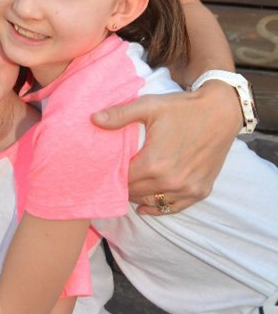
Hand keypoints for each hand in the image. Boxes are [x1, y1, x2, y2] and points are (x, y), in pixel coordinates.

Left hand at [93, 84, 240, 213]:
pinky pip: (174, 207)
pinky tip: (146, 206)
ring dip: (139, 196)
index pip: (123, 179)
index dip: (111, 175)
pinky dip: (159, 207)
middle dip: (123, 186)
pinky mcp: (200, 191)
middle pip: (136, 193)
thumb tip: (93, 119)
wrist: (221, 112)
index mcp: (154, 163)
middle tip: (113, 178)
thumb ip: (119, 115)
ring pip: (153, 202)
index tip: (103, 169)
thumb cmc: (183, 108)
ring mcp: (187, 189)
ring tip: (128, 188)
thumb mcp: (148, 106)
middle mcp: (171, 181)